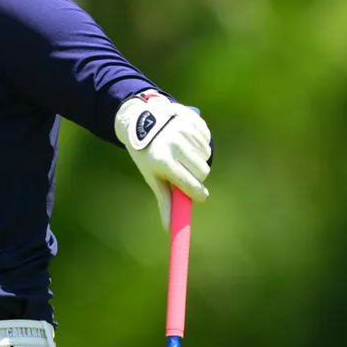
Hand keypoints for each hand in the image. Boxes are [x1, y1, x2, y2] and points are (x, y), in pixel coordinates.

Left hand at [113, 91, 213, 228]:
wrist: (140, 120)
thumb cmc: (147, 154)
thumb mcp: (152, 175)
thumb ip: (164, 200)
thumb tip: (169, 227)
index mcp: (162, 161)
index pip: (191, 185)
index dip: (198, 193)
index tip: (199, 196)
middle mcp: (174, 145)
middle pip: (203, 171)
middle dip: (197, 174)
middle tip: (185, 171)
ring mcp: (183, 130)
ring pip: (206, 155)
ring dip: (197, 157)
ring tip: (181, 152)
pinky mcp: (191, 119)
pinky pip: (206, 139)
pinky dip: (199, 142)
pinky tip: (184, 138)